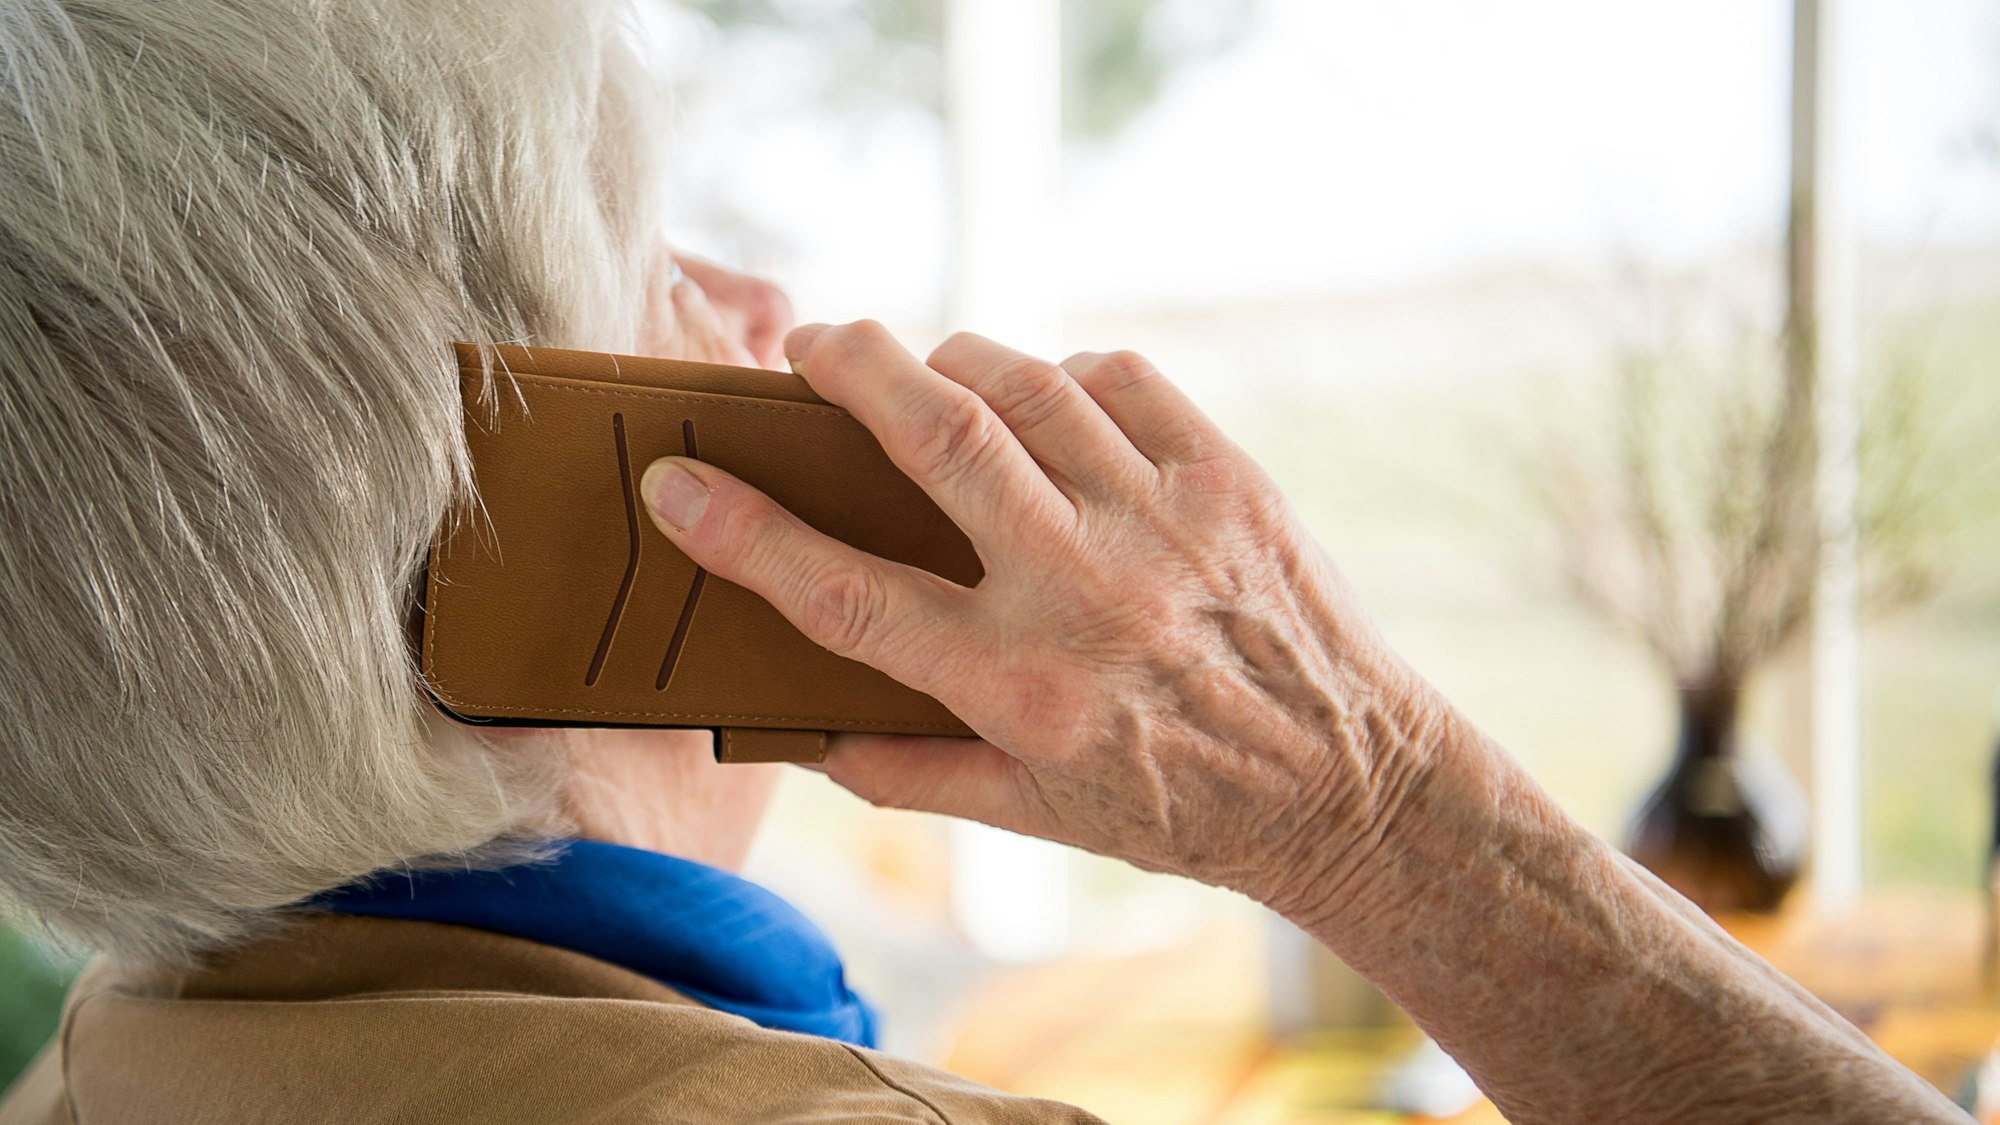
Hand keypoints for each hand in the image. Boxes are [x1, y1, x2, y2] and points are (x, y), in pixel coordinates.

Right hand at [637, 322, 1437, 904]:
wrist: (1348, 791)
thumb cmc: (1180, 809)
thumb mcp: (1037, 819)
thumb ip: (913, 774)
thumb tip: (805, 741)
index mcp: (1018, 687)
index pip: (847, 595)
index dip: (745, 533)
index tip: (676, 480)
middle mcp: (1083, 593)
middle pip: (939, 435)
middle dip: (851, 365)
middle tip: (804, 343)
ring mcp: (1161, 525)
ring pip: (1028, 388)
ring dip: (955, 363)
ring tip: (924, 373)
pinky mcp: (1226, 481)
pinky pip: (1122, 380)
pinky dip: (1068, 374)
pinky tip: (1051, 403)